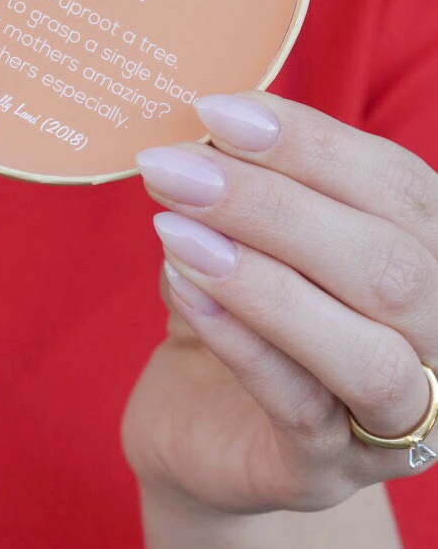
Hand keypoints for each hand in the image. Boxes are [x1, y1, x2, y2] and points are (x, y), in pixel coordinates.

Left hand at [122, 92, 436, 516]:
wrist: (197, 426)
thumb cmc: (232, 309)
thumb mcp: (240, 235)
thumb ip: (240, 186)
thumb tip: (199, 128)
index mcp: (424, 257)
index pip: (396, 188)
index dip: (311, 143)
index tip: (216, 111)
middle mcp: (433, 339)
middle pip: (390, 266)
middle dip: (274, 205)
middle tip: (174, 166)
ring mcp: (390, 420)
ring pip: (366, 352)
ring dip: (261, 280)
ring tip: (171, 227)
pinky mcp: (324, 473)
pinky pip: (301, 409)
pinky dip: (239, 340)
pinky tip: (180, 286)